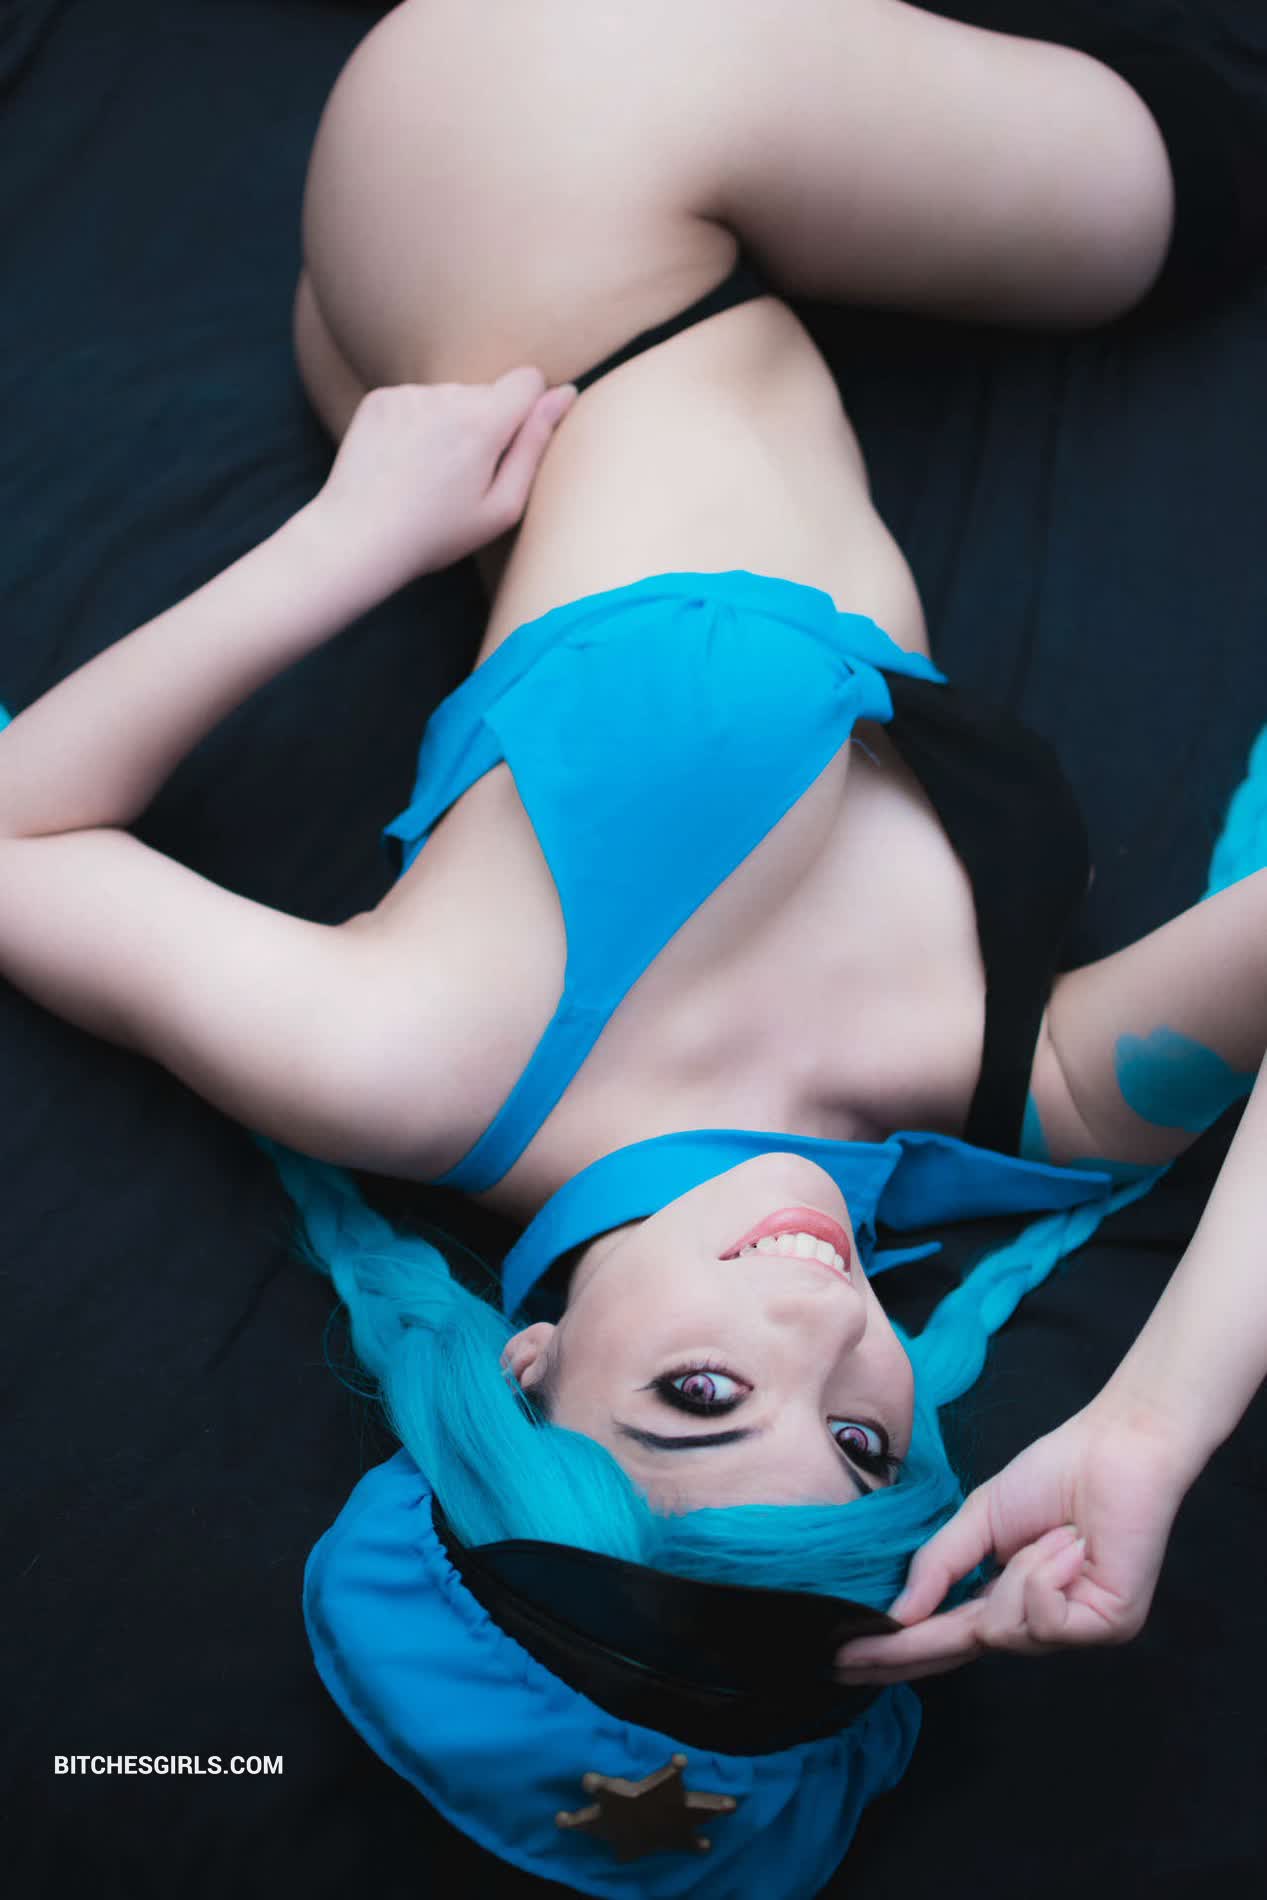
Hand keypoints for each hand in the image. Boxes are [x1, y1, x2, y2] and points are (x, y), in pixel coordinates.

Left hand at [311, 369, 577, 592]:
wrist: (356, 537)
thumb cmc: (435, 534)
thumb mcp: (501, 507)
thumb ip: (536, 446)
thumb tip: (565, 393)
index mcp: (483, 422)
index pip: (528, 379)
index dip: (529, 410)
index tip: (511, 447)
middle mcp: (446, 395)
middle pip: (488, 393)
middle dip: (486, 425)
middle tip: (462, 478)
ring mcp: (409, 393)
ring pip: (450, 398)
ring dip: (450, 425)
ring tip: (429, 474)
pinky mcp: (380, 398)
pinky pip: (416, 401)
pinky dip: (417, 425)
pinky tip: (404, 463)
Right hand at [833, 1398, 1193, 1683]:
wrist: (1113, 1450)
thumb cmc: (1052, 1475)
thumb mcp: (978, 1519)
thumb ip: (939, 1566)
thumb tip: (899, 1613)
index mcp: (1003, 1594)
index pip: (942, 1633)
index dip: (894, 1649)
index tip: (843, 1658)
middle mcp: (1036, 1621)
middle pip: (960, 1651)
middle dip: (907, 1649)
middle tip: (849, 1658)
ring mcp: (1072, 1629)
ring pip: (1006, 1630)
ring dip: (1020, 1572)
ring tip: (1054, 1535)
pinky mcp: (1107, 1625)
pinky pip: (1048, 1620)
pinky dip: (1049, 1573)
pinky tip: (1073, 1545)